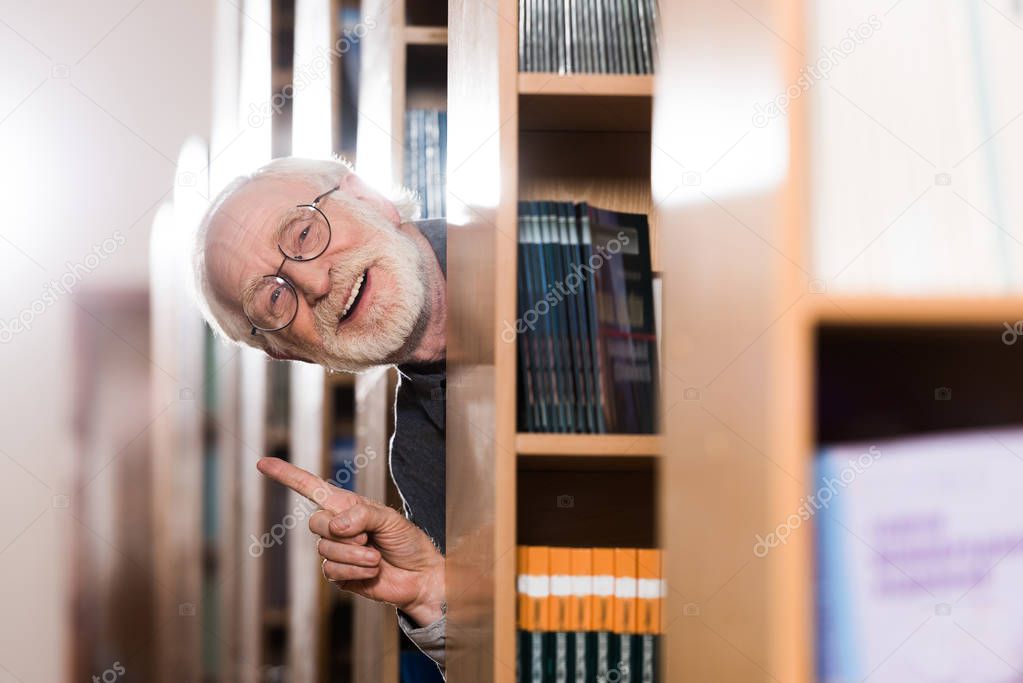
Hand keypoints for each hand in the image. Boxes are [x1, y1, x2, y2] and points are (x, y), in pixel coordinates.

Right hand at [256, 457, 444, 626]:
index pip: (310, 488)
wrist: (419, 575)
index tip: (263, 463)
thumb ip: (362, 514)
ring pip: (325, 550)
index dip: (286, 475)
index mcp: (346, 505)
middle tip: (369, 538)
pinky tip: (371, 571)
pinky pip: (332, 572)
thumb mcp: (389, 518)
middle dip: (345, 533)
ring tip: (376, 556)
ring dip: (356, 555)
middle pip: (315, 523)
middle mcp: (336, 527)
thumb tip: (335, 525)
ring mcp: (335, 552)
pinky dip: (356, 571)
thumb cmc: (407, 541)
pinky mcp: (338, 576)